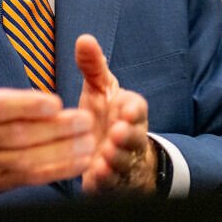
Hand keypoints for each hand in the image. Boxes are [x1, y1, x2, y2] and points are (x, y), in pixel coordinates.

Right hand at [0, 27, 96, 210]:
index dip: (26, 105)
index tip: (54, 101)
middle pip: (18, 134)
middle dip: (56, 128)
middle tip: (85, 119)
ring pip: (28, 159)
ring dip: (62, 151)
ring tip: (89, 140)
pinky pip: (29, 178)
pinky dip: (56, 171)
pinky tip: (78, 161)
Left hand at [75, 34, 155, 194]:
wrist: (112, 152)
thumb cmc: (107, 115)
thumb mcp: (100, 89)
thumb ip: (93, 67)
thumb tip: (84, 38)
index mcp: (129, 112)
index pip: (137, 109)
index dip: (133, 110)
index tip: (126, 109)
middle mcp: (129, 137)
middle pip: (134, 138)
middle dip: (128, 136)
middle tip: (117, 132)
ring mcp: (121, 161)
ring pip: (123, 162)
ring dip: (115, 159)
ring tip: (103, 156)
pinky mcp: (111, 181)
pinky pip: (111, 183)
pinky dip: (105, 180)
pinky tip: (94, 176)